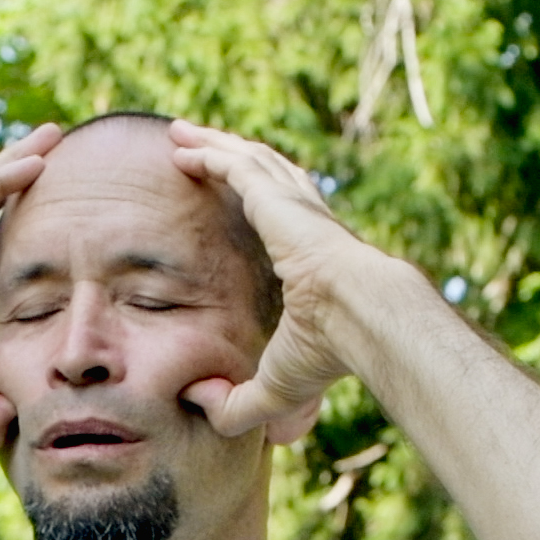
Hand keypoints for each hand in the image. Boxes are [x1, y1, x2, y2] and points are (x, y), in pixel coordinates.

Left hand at [168, 120, 375, 443]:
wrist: (359, 317)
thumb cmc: (327, 353)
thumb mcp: (273, 388)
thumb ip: (235, 403)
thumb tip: (195, 402)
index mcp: (310, 257)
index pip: (280, 219)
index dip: (255, 203)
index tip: (235, 196)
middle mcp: (304, 221)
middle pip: (260, 177)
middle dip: (228, 158)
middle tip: (196, 149)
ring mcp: (292, 205)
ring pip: (246, 161)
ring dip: (213, 146)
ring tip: (181, 136)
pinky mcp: (275, 197)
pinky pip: (234, 166)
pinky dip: (208, 154)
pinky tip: (181, 148)